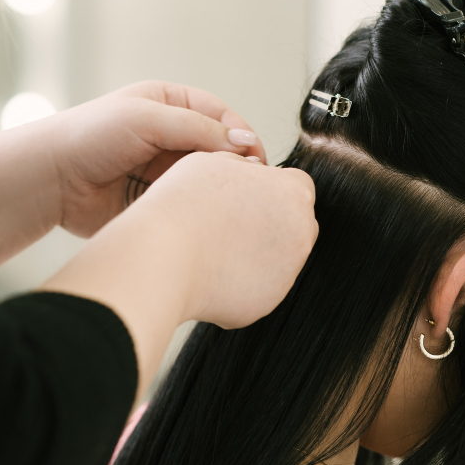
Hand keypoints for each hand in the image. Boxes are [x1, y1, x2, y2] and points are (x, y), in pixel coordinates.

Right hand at [42, 152, 317, 398]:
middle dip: (270, 222)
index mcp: (293, 193)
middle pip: (294, 224)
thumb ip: (244, 167)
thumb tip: (251, 170)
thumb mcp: (213, 162)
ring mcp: (288, 272)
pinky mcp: (269, 302)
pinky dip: (241, 281)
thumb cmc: (182, 205)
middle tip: (229, 222)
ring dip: (255, 252)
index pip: (296, 185)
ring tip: (214, 247)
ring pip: (277, 258)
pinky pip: (259, 287)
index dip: (269, 188)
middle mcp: (301, 234)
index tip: (245, 195)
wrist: (163, 257)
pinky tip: (212, 272)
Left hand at [50, 80, 266, 237]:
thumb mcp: (148, 119)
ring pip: (208, 180)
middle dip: (233, 166)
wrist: (51, 180)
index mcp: (171, 104)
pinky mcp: (157, 200)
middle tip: (247, 185)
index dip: (241, 135)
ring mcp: (165, 170)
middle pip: (219, 150)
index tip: (255, 159)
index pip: (222, 116)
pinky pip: (190, 204)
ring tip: (227, 201)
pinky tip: (206, 216)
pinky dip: (200, 210)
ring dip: (218, 189)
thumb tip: (247, 143)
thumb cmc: (91, 136)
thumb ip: (199, 129)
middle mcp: (171, 136)